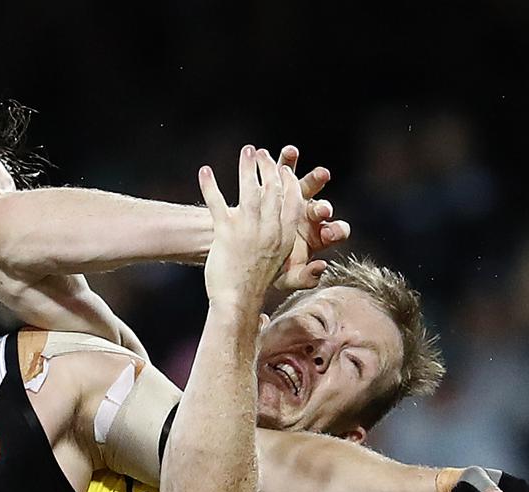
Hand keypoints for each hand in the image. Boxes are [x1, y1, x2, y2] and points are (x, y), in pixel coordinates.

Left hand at [198, 146, 304, 307]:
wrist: (236, 303)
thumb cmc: (259, 289)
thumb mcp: (288, 278)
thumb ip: (306, 270)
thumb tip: (324, 267)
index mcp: (286, 237)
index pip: (293, 201)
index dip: (288, 181)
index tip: (282, 168)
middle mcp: (270, 230)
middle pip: (272, 190)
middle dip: (268, 167)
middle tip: (261, 153)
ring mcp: (248, 231)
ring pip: (249, 191)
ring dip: (247, 168)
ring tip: (245, 151)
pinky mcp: (225, 233)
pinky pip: (217, 204)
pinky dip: (210, 186)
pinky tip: (205, 171)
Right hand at [274, 145, 350, 290]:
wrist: (246, 247)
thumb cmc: (272, 266)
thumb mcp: (288, 277)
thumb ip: (306, 277)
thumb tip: (322, 268)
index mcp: (316, 236)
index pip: (334, 232)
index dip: (335, 231)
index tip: (329, 233)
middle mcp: (310, 215)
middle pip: (322, 208)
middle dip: (323, 207)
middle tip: (323, 209)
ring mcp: (296, 196)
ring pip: (309, 185)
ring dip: (316, 178)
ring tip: (321, 174)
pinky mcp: (279, 182)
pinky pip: (285, 168)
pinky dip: (288, 160)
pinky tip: (289, 153)